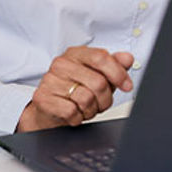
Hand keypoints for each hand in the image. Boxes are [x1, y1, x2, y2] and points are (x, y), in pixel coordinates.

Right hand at [16, 46, 134, 132]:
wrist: (49, 110)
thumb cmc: (74, 90)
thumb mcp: (97, 76)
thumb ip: (114, 65)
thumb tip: (127, 58)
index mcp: (76, 53)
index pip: (101, 57)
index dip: (118, 73)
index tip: (127, 85)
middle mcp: (61, 64)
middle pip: (98, 82)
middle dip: (105, 99)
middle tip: (101, 103)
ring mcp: (50, 80)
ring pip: (86, 98)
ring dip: (92, 109)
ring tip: (86, 108)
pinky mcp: (43, 98)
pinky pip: (72, 111)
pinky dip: (78, 117)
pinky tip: (74, 113)